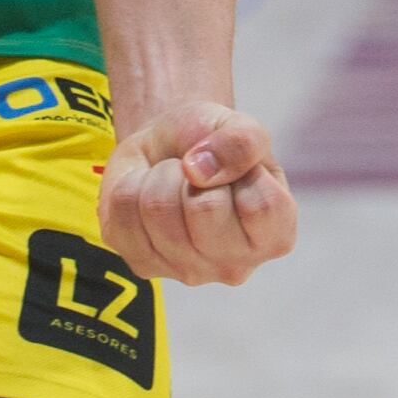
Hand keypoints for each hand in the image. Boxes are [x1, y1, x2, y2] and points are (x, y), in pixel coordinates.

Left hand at [98, 100, 295, 285]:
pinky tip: (148, 194)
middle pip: (204, 209)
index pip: (260, 206)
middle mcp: (236, 266)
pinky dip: (131, 184)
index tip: (231, 164)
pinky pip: (123, 212)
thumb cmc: (215, 142)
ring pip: (157, 208)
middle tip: (196, 171)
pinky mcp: (142, 265)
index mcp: (275, 235)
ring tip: (174, 180)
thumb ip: (241, 141)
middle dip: (193, 170)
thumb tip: (200, 171)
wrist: (170, 149)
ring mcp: (187, 272)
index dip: (239, 169)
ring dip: (161, 174)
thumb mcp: (240, 125)